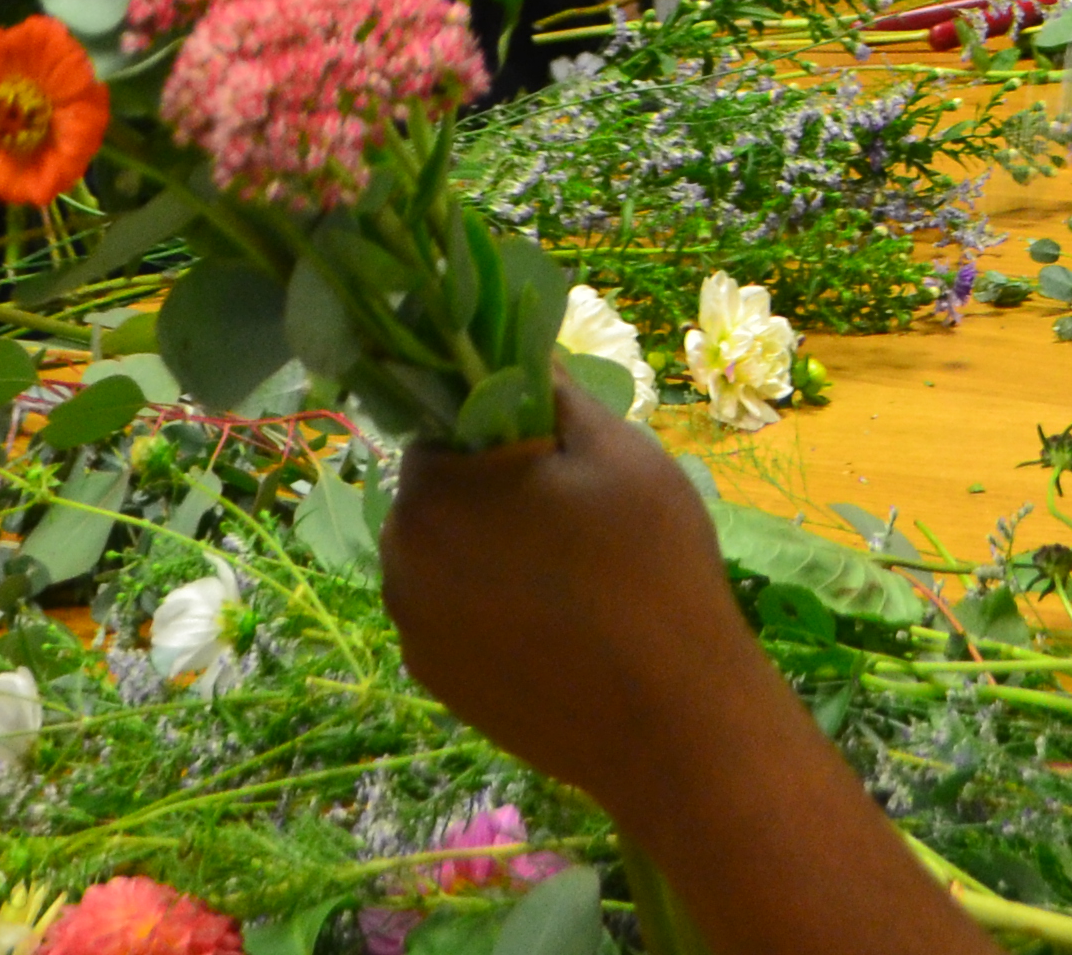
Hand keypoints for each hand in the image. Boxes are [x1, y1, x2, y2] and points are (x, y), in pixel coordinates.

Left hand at [382, 375, 778, 803]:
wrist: (673, 723)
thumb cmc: (651, 571)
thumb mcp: (619, 452)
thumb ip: (552, 391)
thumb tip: (512, 349)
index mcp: (433, 493)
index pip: (441, 423)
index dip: (496, 424)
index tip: (554, 449)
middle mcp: (399, 560)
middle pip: (437, 492)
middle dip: (489, 488)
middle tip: (574, 509)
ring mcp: (413, 630)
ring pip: (443, 554)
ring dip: (488, 548)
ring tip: (571, 571)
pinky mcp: (436, 683)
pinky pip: (452, 613)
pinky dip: (489, 606)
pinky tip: (555, 623)